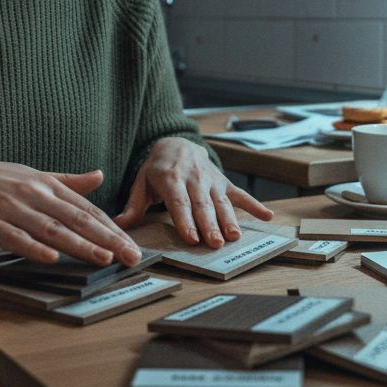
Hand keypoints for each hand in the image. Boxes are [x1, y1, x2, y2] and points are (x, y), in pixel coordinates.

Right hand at [0, 148, 141, 267]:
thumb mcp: (32, 174)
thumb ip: (67, 181)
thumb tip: (99, 175)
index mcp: (46, 185)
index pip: (86, 209)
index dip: (111, 228)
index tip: (132, 244)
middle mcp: (34, 195)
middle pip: (77, 220)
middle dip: (107, 239)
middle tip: (131, 256)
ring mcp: (11, 209)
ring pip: (52, 230)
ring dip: (80, 246)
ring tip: (104, 258)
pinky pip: (14, 237)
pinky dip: (33, 248)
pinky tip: (51, 258)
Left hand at [112, 137, 271, 246]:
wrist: (178, 142)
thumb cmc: (157, 168)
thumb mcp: (141, 182)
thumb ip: (133, 205)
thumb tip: (119, 226)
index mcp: (171, 178)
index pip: (179, 202)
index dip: (185, 220)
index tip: (191, 238)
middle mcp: (194, 178)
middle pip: (202, 205)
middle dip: (209, 225)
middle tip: (215, 243)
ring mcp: (212, 180)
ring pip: (222, 202)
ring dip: (229, 220)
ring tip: (235, 237)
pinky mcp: (224, 182)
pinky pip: (240, 194)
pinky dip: (255, 205)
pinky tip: (267, 216)